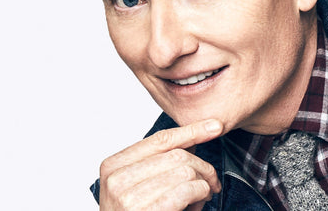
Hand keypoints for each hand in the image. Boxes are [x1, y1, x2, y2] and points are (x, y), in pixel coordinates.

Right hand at [99, 119, 222, 210]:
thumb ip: (160, 162)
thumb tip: (196, 136)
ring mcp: (126, 198)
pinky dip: (200, 193)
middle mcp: (116, 178)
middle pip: (177, 155)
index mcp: (113, 165)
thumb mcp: (140, 185)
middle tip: (211, 180)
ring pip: (184, 171)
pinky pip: (185, 190)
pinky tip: (199, 201)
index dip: (192, 131)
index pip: (160, 139)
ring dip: (202, 183)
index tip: (214, 126)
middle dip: (202, 166)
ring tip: (202, 196)